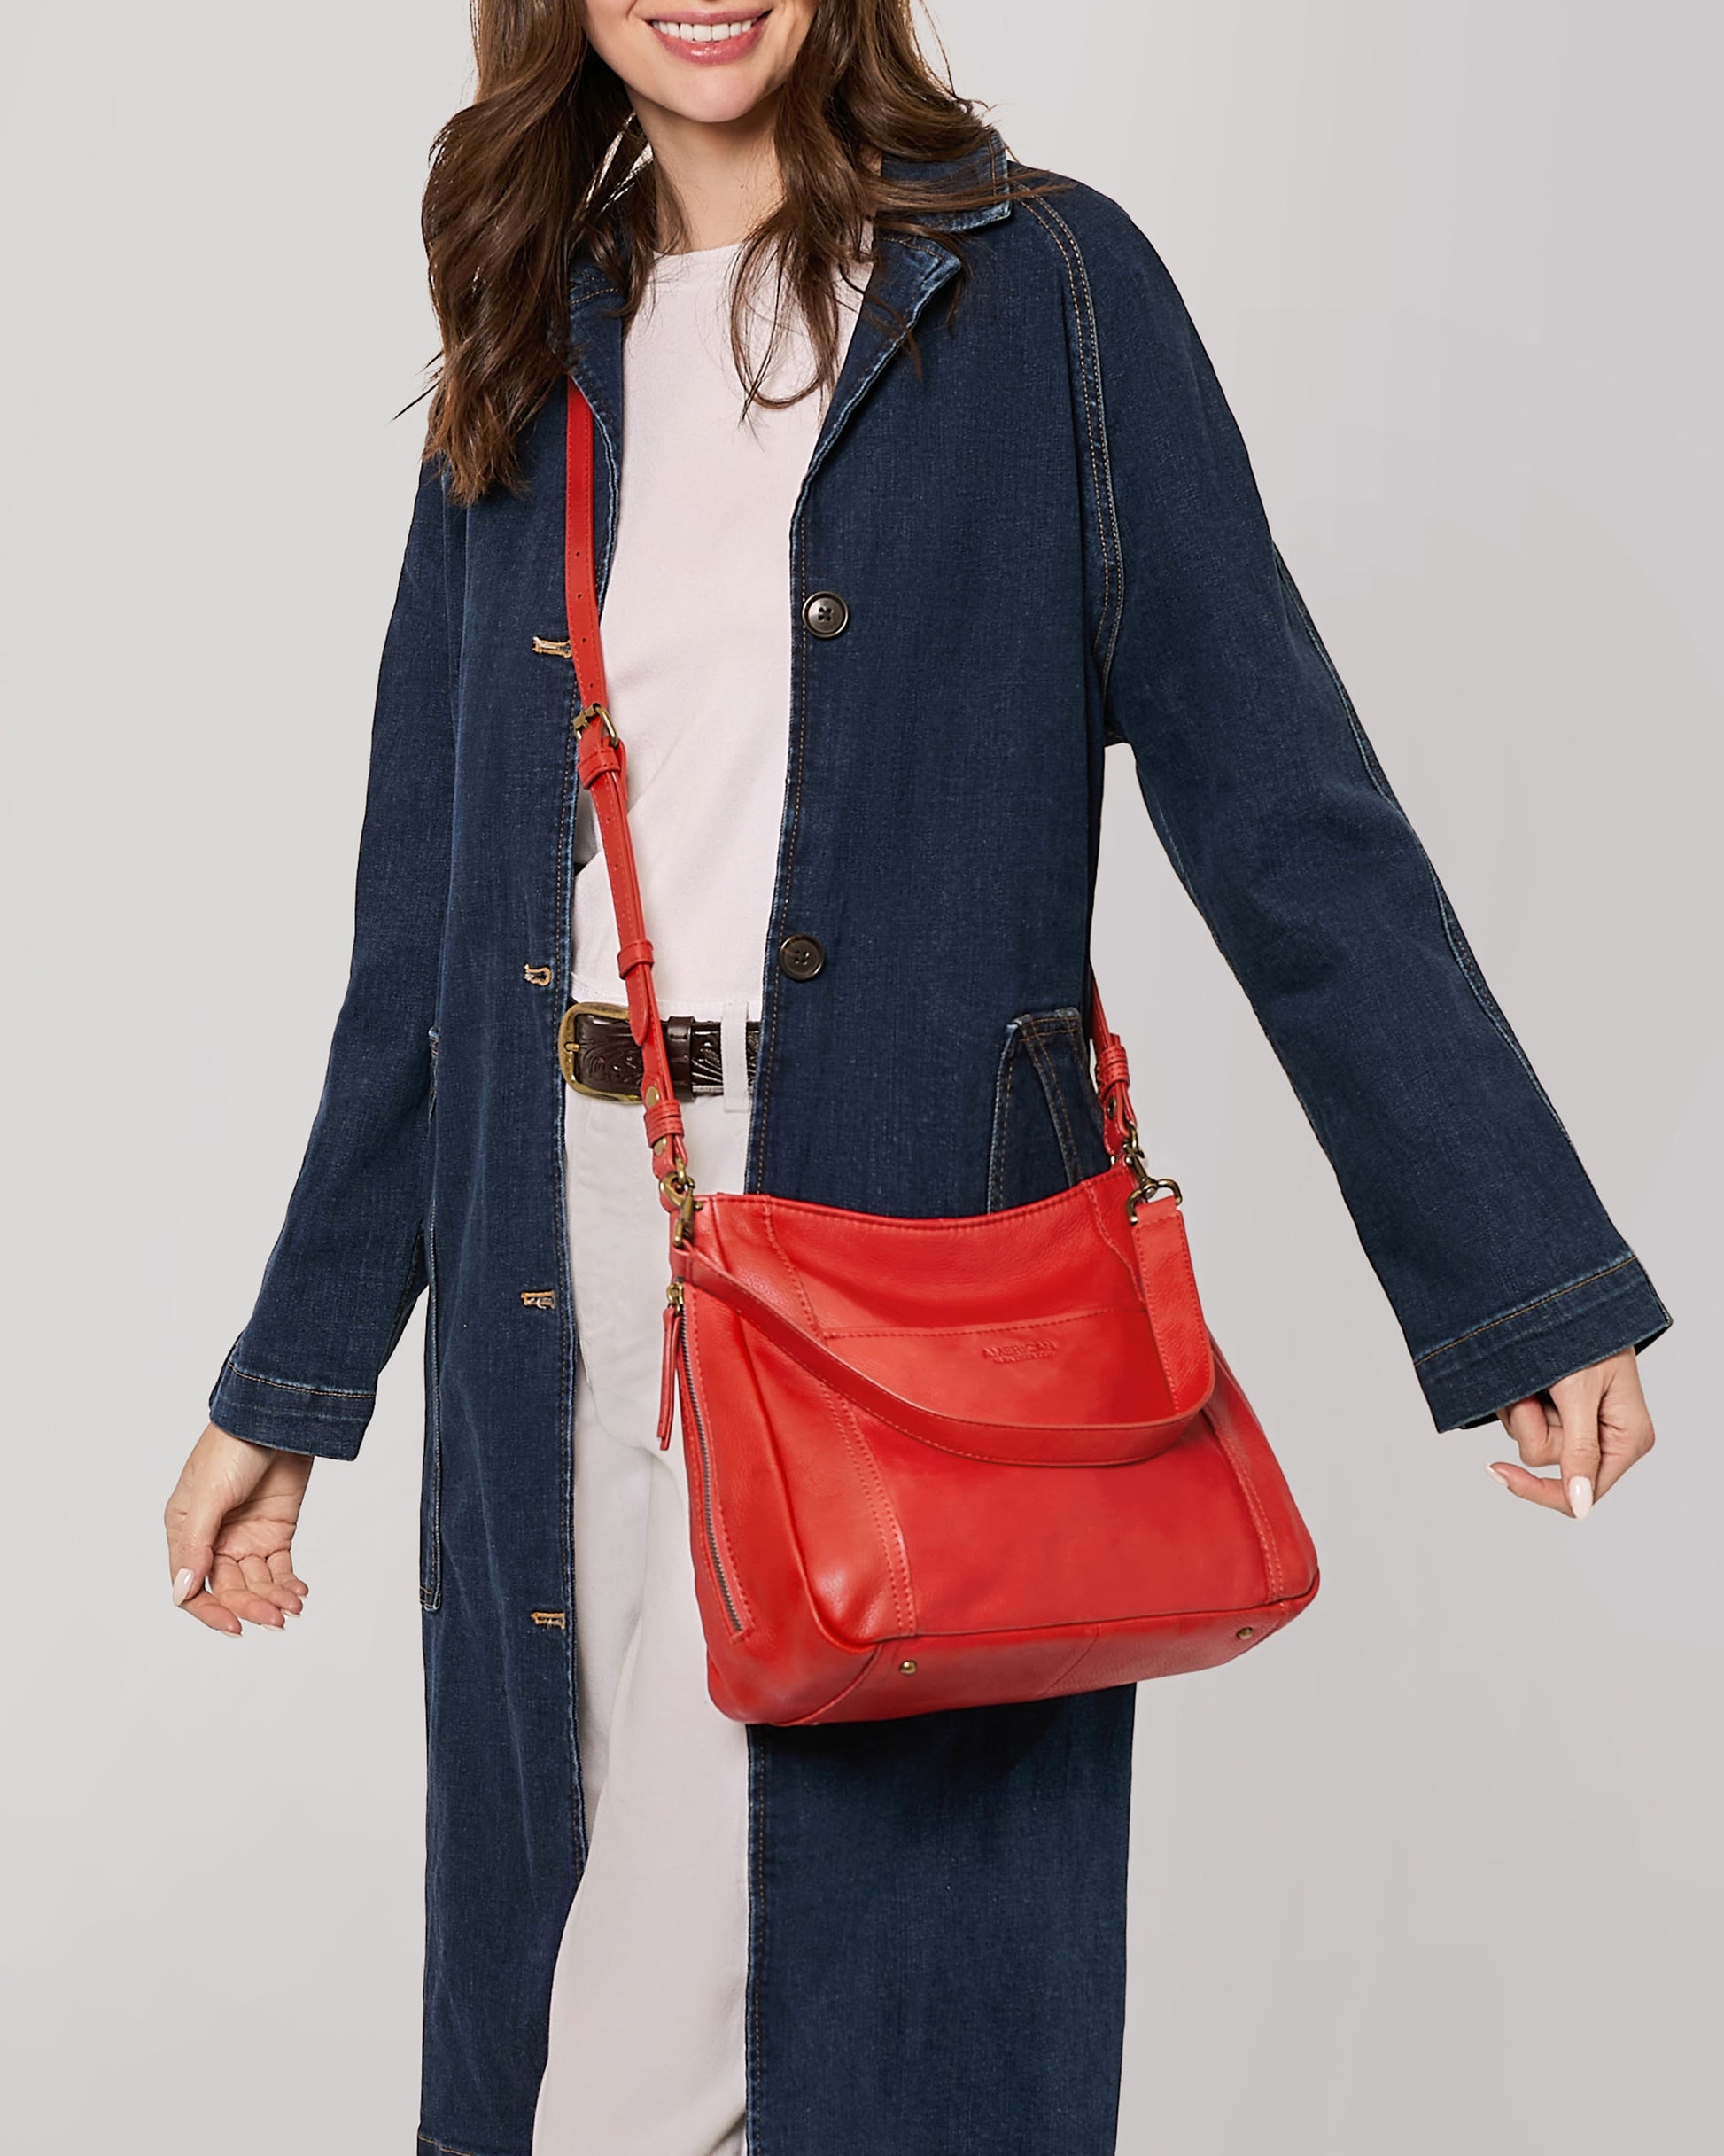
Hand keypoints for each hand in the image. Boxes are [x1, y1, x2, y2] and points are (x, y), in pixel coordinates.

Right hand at [164, 1422, 312, 1634]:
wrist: (277, 1418)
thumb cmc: (231, 1446)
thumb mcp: (207, 1496)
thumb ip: (195, 1544)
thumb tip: (182, 1591)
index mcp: (185, 1531)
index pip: (191, 1587)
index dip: (210, 1611)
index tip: (233, 1627)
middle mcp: (213, 1539)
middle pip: (228, 1589)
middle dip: (250, 1606)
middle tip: (275, 1618)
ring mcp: (245, 1536)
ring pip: (256, 1583)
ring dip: (273, 1598)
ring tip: (293, 1606)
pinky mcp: (275, 1531)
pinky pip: (279, 1568)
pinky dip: (288, 1583)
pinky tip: (298, 1593)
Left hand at [1487, 1349, 1654, 1518]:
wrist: (1573, 1293)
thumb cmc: (1589, 1334)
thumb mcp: (1580, 1392)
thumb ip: (1580, 1449)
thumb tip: (1580, 1504)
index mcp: (1626, 1441)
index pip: (1580, 1493)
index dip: (1537, 1489)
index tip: (1498, 1471)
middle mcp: (1606, 1439)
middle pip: (1548, 1460)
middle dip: (1531, 1422)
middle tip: (1536, 1385)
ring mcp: (1580, 1425)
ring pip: (1530, 1438)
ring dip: (1521, 1405)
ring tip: (1535, 1373)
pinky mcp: (1558, 1410)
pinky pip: (1523, 1419)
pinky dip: (1516, 1397)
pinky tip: (1526, 1375)